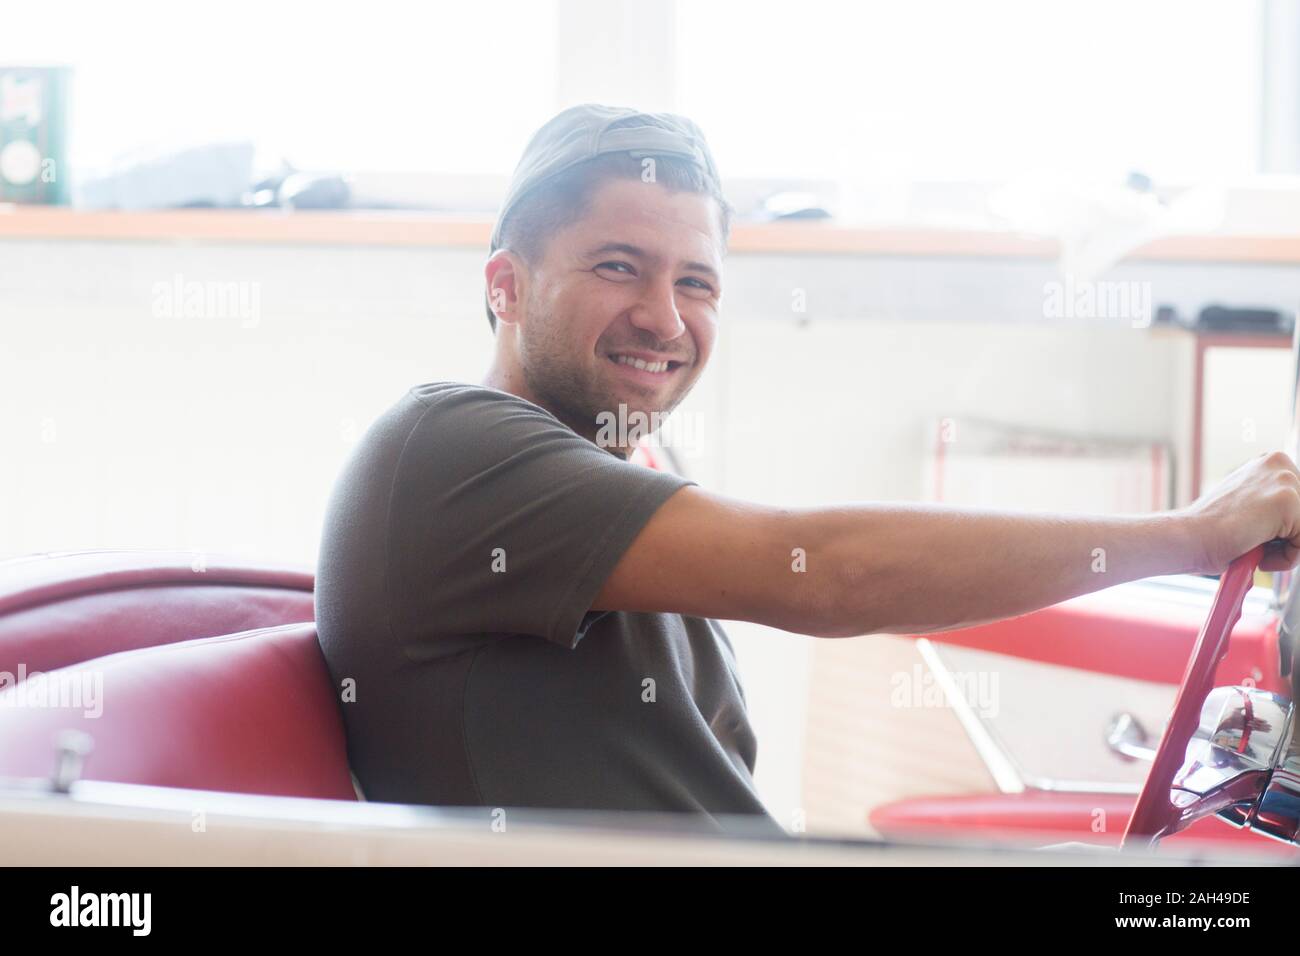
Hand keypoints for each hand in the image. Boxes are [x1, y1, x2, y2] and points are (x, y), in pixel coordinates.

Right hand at [1181, 451, 1299, 573]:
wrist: (1188, 538)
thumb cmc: (1209, 530)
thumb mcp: (1248, 507)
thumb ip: (1273, 508)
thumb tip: (1293, 525)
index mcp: (1270, 462)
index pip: (1299, 500)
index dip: (1284, 526)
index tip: (1261, 535)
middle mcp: (1279, 462)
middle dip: (1287, 537)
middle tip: (1255, 543)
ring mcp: (1284, 479)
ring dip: (1284, 549)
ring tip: (1253, 547)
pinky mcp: (1288, 500)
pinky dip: (1284, 558)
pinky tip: (1256, 551)